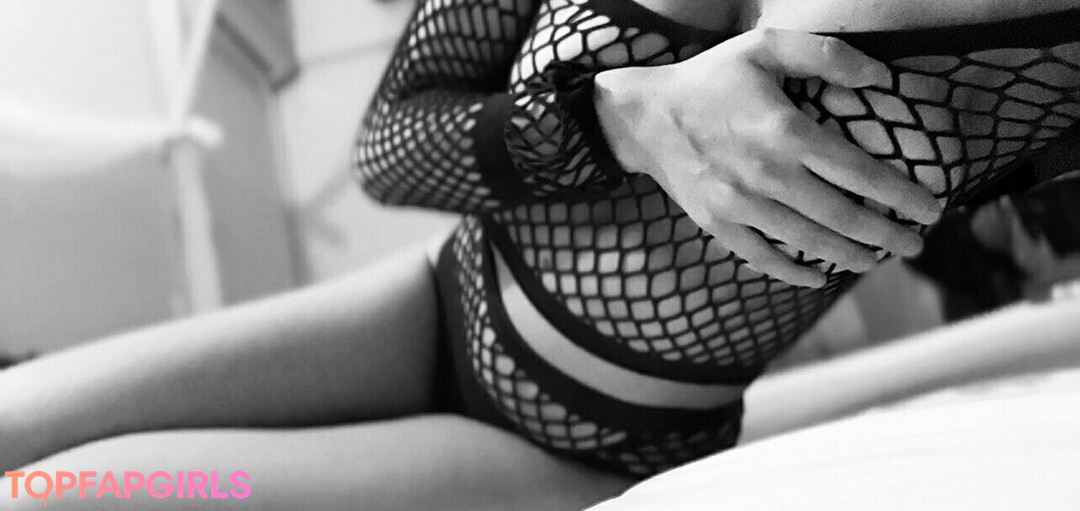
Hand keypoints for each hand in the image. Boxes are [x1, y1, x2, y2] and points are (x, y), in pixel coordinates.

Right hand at [593, 28, 941, 287]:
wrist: (643, 117)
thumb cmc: (710, 78)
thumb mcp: (764, 46)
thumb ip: (826, 54)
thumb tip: (882, 77)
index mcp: (784, 131)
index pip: (859, 172)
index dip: (902, 195)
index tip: (931, 208)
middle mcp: (766, 174)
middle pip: (841, 217)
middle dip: (886, 235)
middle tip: (915, 245)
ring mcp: (739, 205)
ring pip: (808, 243)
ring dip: (849, 256)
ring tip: (875, 260)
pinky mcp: (718, 224)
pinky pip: (763, 258)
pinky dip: (794, 273)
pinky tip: (817, 277)